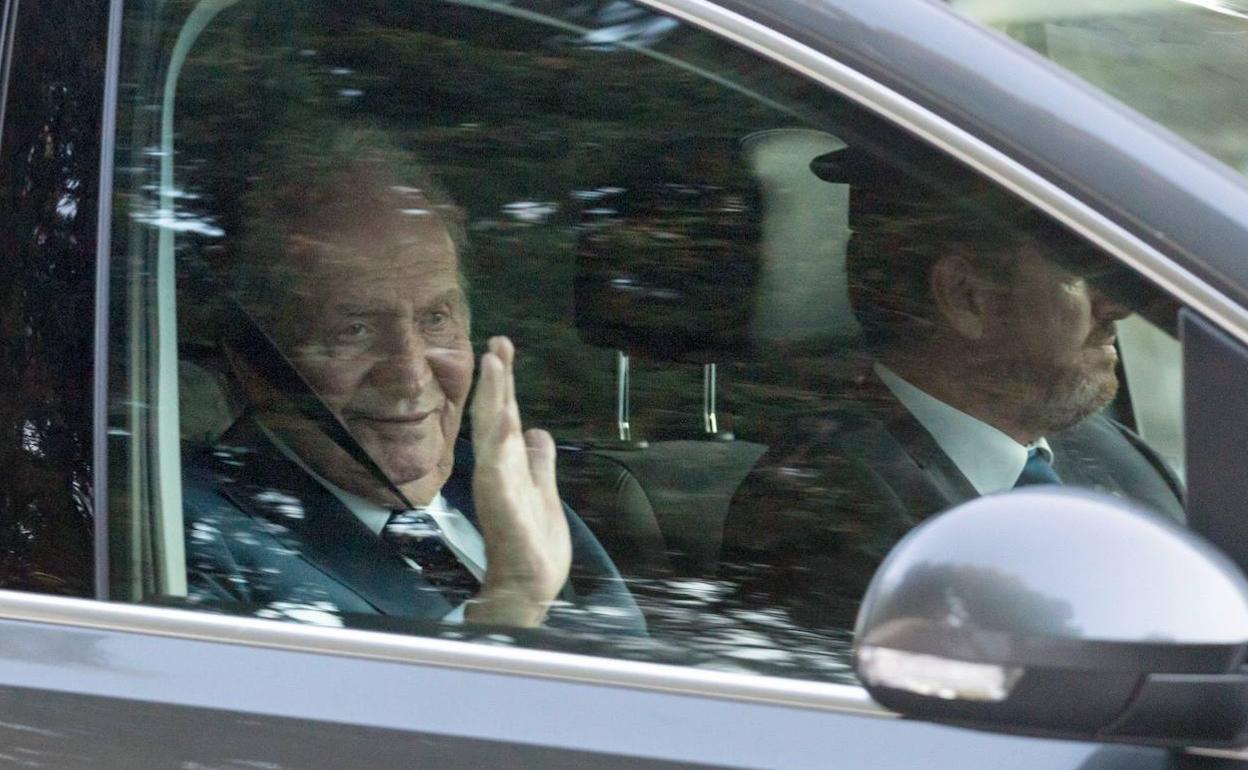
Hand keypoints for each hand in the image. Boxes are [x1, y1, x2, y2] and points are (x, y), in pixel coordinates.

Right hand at [465, 336, 571, 626]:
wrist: (528, 584)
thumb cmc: (533, 541)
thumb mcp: (544, 489)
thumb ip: (539, 461)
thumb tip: (537, 432)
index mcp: (509, 464)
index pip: (504, 414)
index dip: (503, 382)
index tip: (501, 348)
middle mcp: (499, 468)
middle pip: (494, 414)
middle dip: (497, 379)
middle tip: (497, 342)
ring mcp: (498, 483)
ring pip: (493, 431)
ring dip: (494, 397)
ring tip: (495, 364)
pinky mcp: (502, 502)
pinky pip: (499, 466)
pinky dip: (500, 440)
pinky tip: (504, 415)